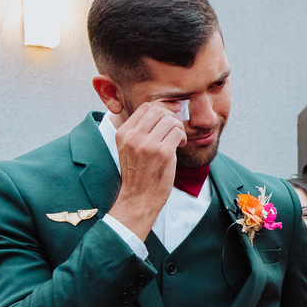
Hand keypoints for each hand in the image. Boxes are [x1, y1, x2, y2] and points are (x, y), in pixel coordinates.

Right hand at [107, 102, 186, 239]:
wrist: (139, 198)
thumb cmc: (139, 174)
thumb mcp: (131, 148)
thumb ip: (142, 130)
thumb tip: (165, 111)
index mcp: (123, 133)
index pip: (146, 107)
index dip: (162, 110)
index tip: (170, 119)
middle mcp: (133, 136)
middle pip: (159, 111)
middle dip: (171, 117)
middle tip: (175, 130)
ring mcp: (147, 144)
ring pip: (170, 120)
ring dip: (178, 128)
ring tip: (177, 140)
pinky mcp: (162, 152)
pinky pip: (178, 132)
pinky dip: (182, 136)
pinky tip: (180, 145)